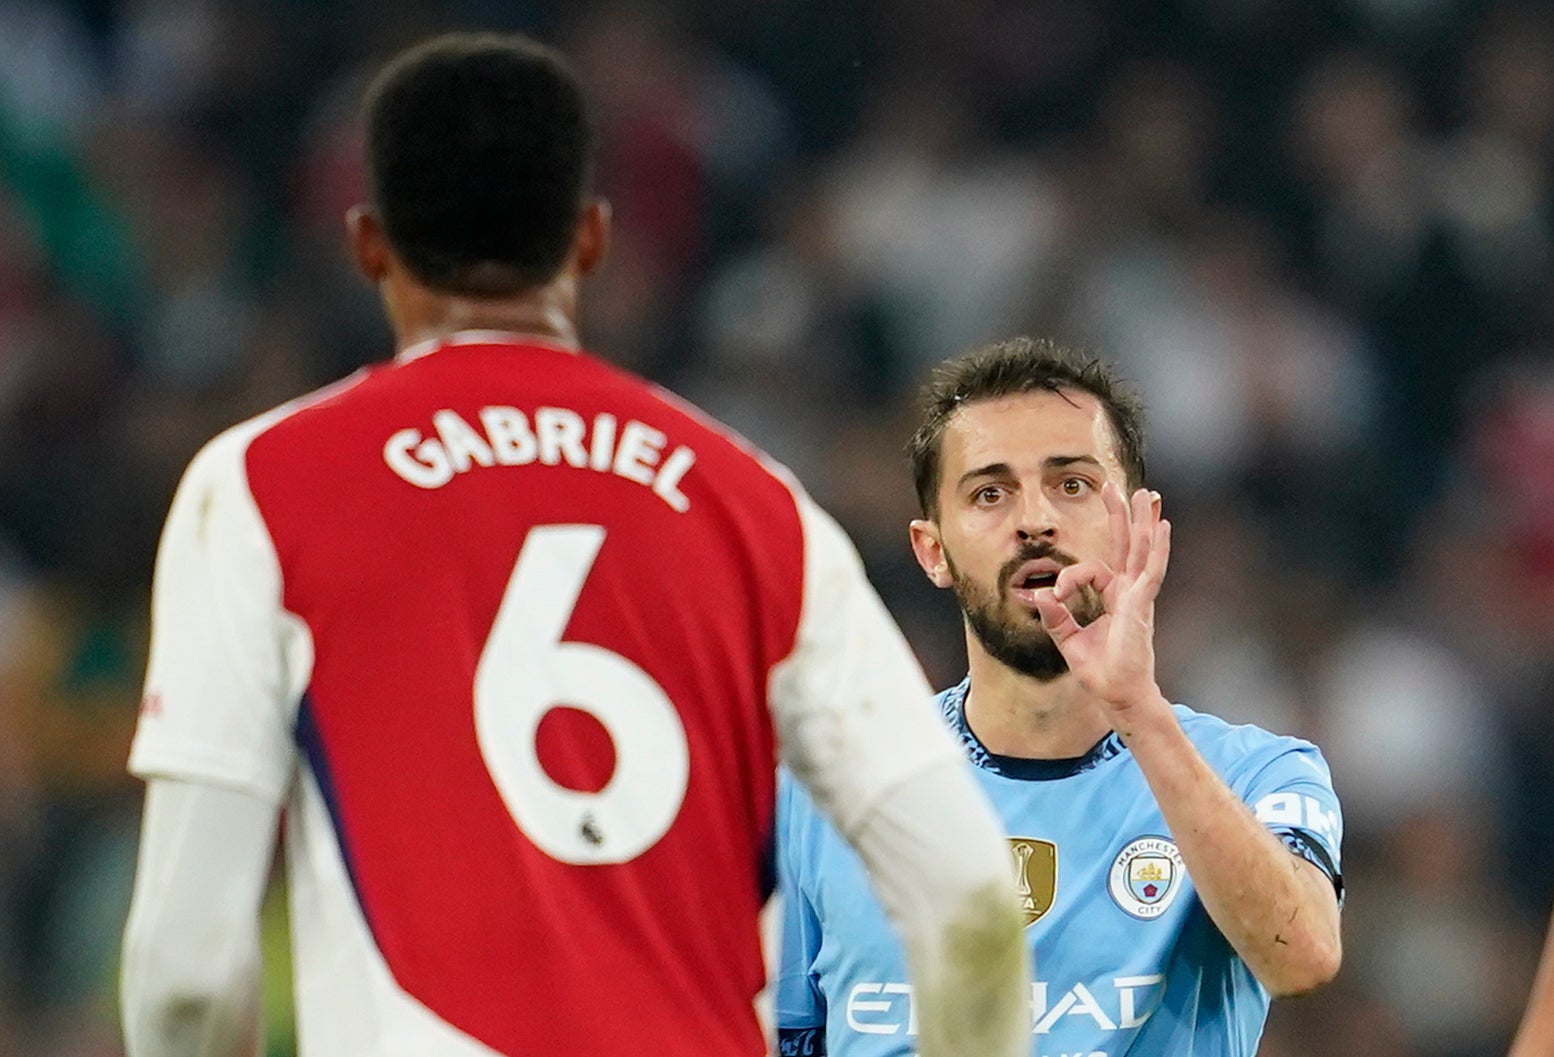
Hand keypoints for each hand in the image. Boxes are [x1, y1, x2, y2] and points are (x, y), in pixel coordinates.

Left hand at [1033, 483, 1170, 721]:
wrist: (1116, 694)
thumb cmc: (1099, 670)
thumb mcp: (1067, 639)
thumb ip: (1055, 615)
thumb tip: (1040, 594)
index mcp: (1112, 596)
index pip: (1089, 570)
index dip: (1067, 578)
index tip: (1053, 595)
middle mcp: (1127, 591)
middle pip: (1124, 544)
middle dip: (1120, 514)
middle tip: (1113, 484)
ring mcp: (1138, 596)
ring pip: (1141, 550)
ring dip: (1142, 521)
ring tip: (1146, 494)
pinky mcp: (1142, 605)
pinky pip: (1150, 571)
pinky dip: (1157, 548)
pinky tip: (1161, 526)